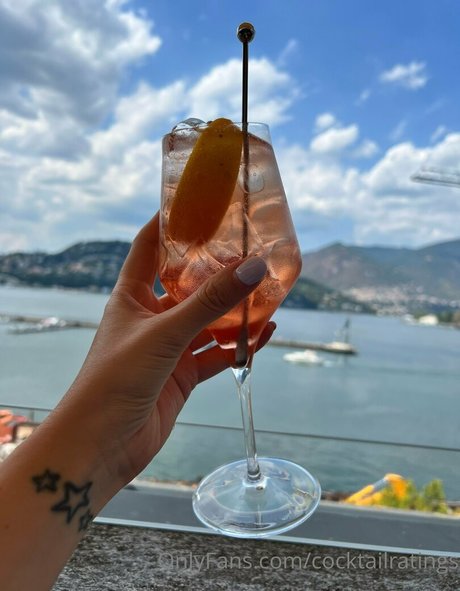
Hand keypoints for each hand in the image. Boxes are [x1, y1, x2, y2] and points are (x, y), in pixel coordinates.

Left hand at [57, 213, 272, 486]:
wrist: (102, 445)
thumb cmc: (116, 379)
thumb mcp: (166, 333)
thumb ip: (210, 303)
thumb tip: (254, 266)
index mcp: (132, 294)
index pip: (151, 245)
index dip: (172, 222)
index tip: (203, 202)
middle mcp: (151, 315)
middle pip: (189, 283)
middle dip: (218, 269)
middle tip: (252, 250)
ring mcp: (169, 346)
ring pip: (208, 320)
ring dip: (235, 310)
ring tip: (269, 290)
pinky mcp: (183, 374)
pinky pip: (217, 353)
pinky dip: (240, 345)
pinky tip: (266, 333)